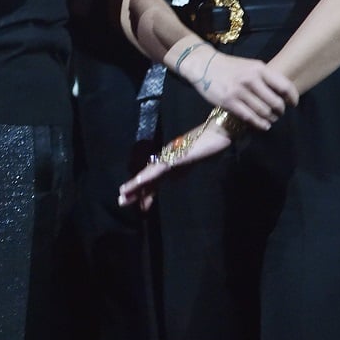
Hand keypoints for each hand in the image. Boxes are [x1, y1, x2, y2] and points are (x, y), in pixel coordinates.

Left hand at [118, 122, 233, 211]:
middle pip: (148, 177)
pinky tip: (138, 183)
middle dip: (135, 191)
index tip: (141, 207)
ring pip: (149, 174)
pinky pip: (159, 169)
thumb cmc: (208, 145)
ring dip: (135, 185)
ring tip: (123, 194)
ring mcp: (170, 157)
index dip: (147, 192)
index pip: (155, 179)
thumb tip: (173, 179)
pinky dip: (147, 177)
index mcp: (170, 162)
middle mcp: (167, 159)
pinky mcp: (176, 157)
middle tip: (121, 201)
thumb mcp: (193, 162)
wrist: (219, 132)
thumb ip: (182, 169)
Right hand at [185, 48, 297, 129]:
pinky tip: (262, 125)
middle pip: (276, 103)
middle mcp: (250, 80)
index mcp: (259, 69)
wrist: (203, 65)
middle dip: (280, 111)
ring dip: (270, 119)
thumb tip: (284, 94)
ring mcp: (239, 91)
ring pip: (264, 112)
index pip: (285, 86)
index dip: (293, 98)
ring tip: (270, 119)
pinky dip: (260, 124)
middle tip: (279, 113)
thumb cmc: (230, 67)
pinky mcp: (229, 102)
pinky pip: (250, 118)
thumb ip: (266, 77)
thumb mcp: (250, 66)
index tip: (293, 104)